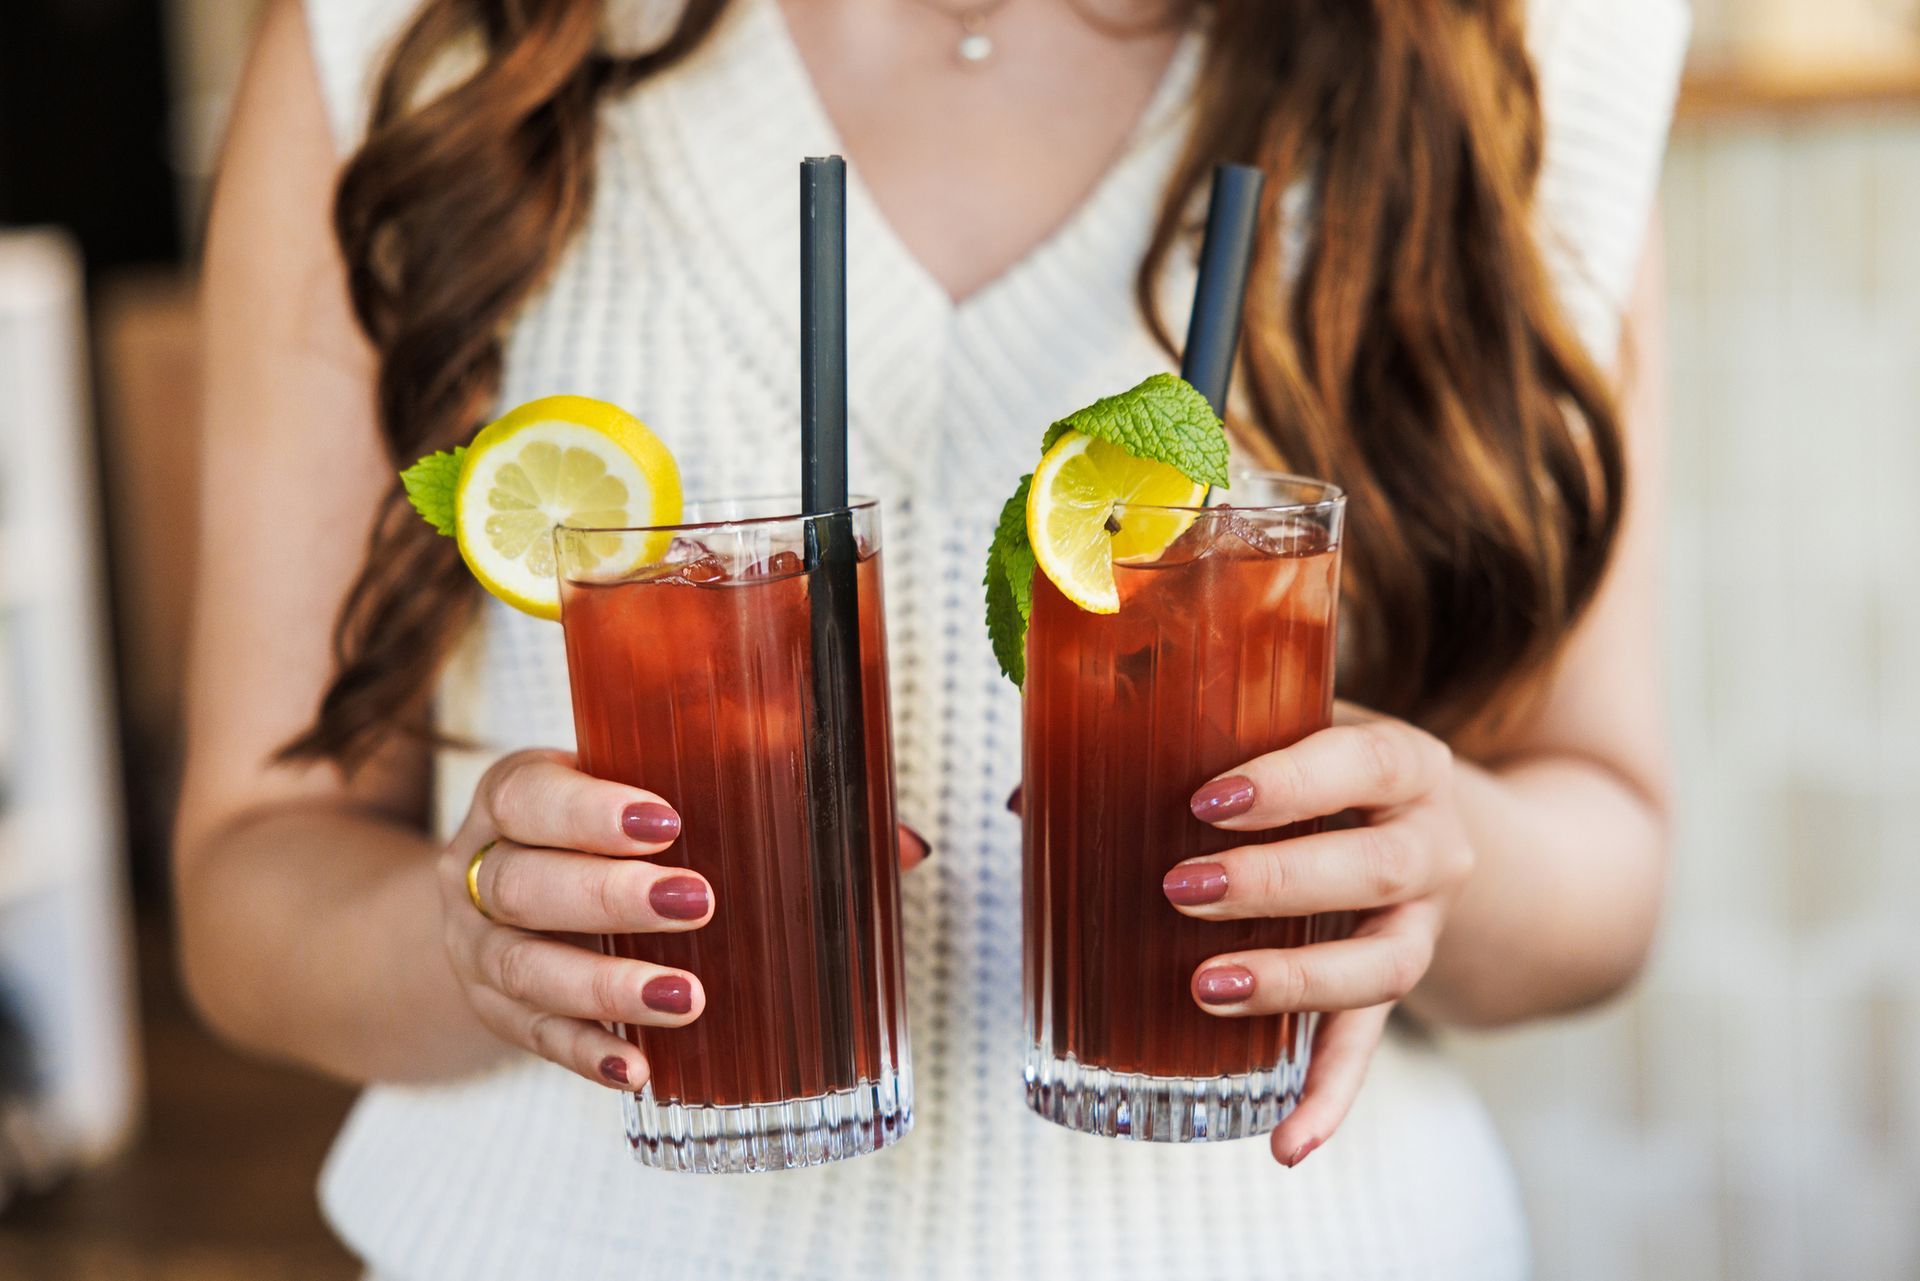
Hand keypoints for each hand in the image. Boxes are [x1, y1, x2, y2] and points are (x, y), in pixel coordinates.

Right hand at [438, 749, 930, 1090]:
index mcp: (516, 795)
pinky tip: (636, 1068)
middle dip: (612, 897)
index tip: (667, 821)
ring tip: (686, 998)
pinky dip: (584, 1054)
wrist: (498, 896)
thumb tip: (902, 845)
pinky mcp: (494, 1013)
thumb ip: (763, 804)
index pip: (530, 795)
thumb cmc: (601, 836)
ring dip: (605, 987)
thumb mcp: (645, 796)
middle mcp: (482, 870)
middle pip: (528, 886)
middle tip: (698, 902)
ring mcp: (478, 949)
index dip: (588, 810)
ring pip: (526, 969)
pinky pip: (530, 1039)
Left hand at [1166, 705, 1473, 1166]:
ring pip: (1383, 967)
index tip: (1207, 800)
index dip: (1294, 783)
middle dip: (1277, 882)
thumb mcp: (1278, 740)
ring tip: (1206, 988)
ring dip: (1295, 982)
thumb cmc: (1321, 774)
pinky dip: (1326, 1099)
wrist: (1418, 825)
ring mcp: (1421, 927)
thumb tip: (1026, 798)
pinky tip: (1283, 1144)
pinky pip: (1368, 1051)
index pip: (1365, 763)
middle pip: (1375, 870)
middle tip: (1181, 889)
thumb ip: (1178, 751)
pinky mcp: (1398, 993)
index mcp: (1403, 766)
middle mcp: (1431, 846)